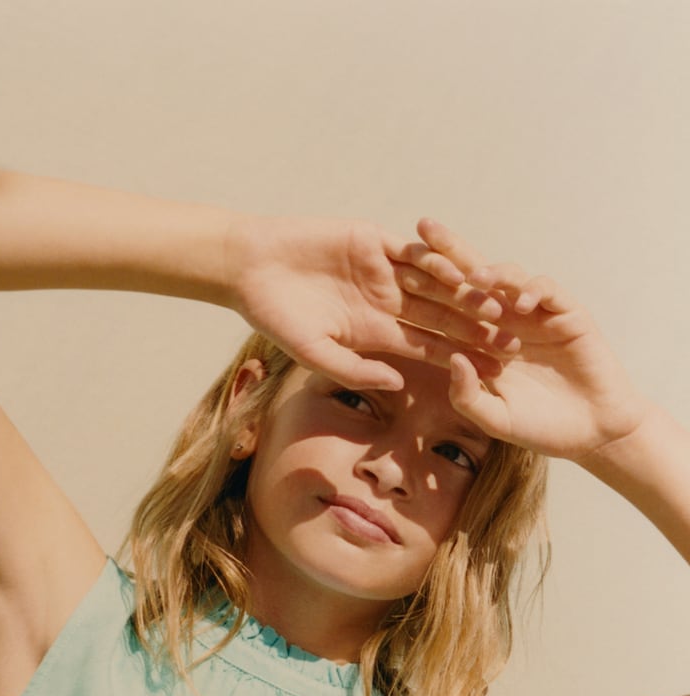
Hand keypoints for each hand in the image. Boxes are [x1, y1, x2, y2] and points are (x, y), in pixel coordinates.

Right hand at [226, 214, 517, 390]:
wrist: (252, 268)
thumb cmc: (276, 317)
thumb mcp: (315, 353)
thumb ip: (356, 369)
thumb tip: (399, 384)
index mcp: (375, 333)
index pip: (428, 348)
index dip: (459, 360)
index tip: (490, 375)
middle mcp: (386, 303)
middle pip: (441, 317)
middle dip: (475, 329)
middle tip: (513, 342)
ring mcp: (383, 271)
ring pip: (436, 284)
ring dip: (466, 295)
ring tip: (500, 307)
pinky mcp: (376, 242)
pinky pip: (414, 253)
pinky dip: (439, 260)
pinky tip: (467, 272)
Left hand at [397, 219, 649, 460]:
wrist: (590, 431)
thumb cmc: (539, 428)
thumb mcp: (495, 419)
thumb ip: (469, 395)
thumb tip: (451, 359)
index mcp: (480, 342)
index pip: (447, 307)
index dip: (426, 288)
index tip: (399, 272)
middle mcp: (504, 321)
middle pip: (472, 279)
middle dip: (448, 253)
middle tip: (423, 229)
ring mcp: (535, 314)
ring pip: (508, 278)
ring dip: (491, 274)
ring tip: (475, 278)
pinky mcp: (566, 313)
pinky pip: (546, 290)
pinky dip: (532, 291)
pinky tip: (518, 303)